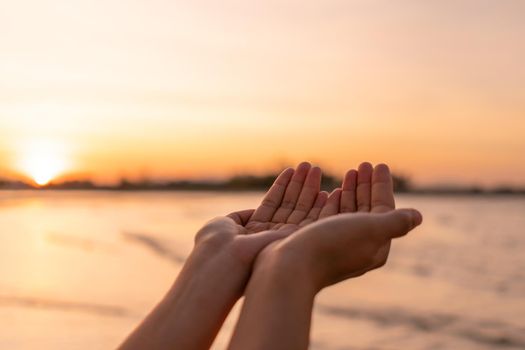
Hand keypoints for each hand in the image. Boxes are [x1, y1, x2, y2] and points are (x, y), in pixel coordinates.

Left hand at [195, 162, 329, 264]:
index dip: (283, 187)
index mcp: (256, 231)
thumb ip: (240, 217)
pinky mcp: (297, 244)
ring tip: (316, 169)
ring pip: (302, 211)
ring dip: (310, 190)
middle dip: (299, 185)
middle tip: (310, 165)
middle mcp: (272, 236)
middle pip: (289, 205)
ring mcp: (285, 240)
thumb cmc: (218, 244)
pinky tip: (328, 192)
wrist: (225, 263)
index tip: (291, 170)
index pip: (273, 204)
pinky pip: (313, 223)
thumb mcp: (225, 225)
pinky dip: (322, 208)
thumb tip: (252, 212)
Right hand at [228, 163, 421, 349]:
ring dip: (350, 191)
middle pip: (367, 210)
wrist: (289, 267)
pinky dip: (333, 202)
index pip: (384, 210)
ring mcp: (335, 246)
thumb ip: (395, 222)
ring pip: (348, 213)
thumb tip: (418, 217)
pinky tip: (330, 192)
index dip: (382, 186)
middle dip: (366, 186)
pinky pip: (329, 219)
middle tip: (363, 164)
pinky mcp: (315, 243)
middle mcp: (357, 247)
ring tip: (350, 172)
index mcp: (375, 246)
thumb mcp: (370, 229)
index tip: (378, 164)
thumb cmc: (332, 245)